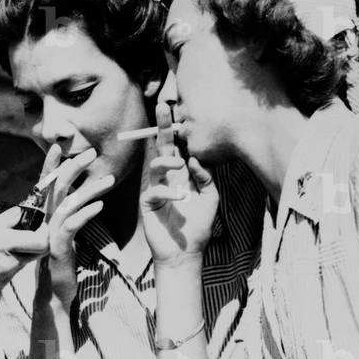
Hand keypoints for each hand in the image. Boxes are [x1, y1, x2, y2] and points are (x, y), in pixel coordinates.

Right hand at [35, 144, 111, 309]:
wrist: (54, 295)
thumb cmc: (62, 265)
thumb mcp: (64, 238)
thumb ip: (68, 218)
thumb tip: (79, 201)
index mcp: (46, 217)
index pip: (47, 186)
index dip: (52, 165)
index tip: (61, 146)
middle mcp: (44, 222)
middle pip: (54, 188)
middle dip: (72, 167)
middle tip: (91, 153)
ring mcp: (49, 235)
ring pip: (66, 204)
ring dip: (89, 189)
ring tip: (110, 180)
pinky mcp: (57, 249)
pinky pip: (71, 226)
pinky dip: (85, 213)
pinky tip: (100, 206)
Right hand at [140, 103, 218, 266]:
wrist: (184, 252)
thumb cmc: (197, 226)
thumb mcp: (210, 198)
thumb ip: (206, 178)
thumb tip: (195, 159)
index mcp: (183, 174)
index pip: (180, 147)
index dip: (179, 130)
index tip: (182, 110)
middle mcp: (168, 176)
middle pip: (163, 146)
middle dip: (163, 126)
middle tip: (164, 106)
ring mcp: (156, 187)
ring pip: (156, 163)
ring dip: (167, 160)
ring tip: (180, 165)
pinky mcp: (148, 202)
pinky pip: (156, 188)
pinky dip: (169, 191)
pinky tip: (180, 199)